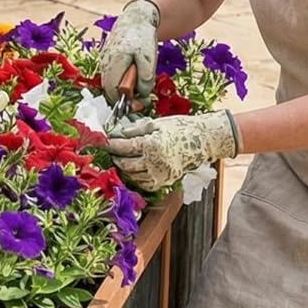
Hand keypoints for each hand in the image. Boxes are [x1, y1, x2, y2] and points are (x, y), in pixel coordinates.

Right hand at [98, 0, 157, 104]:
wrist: (135, 19)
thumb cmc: (142, 37)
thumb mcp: (149, 58)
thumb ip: (146, 78)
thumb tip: (142, 94)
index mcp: (114, 62)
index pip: (113, 92)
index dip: (125, 102)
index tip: (139, 103)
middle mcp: (104, 63)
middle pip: (110, 89)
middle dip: (125, 97)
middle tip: (142, 99)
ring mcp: (103, 61)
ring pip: (110, 83)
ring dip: (124, 89)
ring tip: (140, 86)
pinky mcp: (106, 59)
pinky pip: (111, 76)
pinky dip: (121, 81)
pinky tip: (133, 77)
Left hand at [107, 111, 238, 191]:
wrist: (204, 140)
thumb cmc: (181, 128)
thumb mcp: (157, 124)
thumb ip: (136, 129)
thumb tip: (120, 133)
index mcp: (152, 145)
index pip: (124, 147)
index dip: (111, 145)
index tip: (103, 142)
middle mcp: (155, 162)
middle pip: (126, 164)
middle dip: (115, 157)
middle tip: (111, 151)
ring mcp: (161, 174)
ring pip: (134, 176)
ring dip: (124, 168)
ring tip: (120, 159)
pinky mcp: (166, 181)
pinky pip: (145, 183)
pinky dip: (137, 178)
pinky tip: (134, 169)